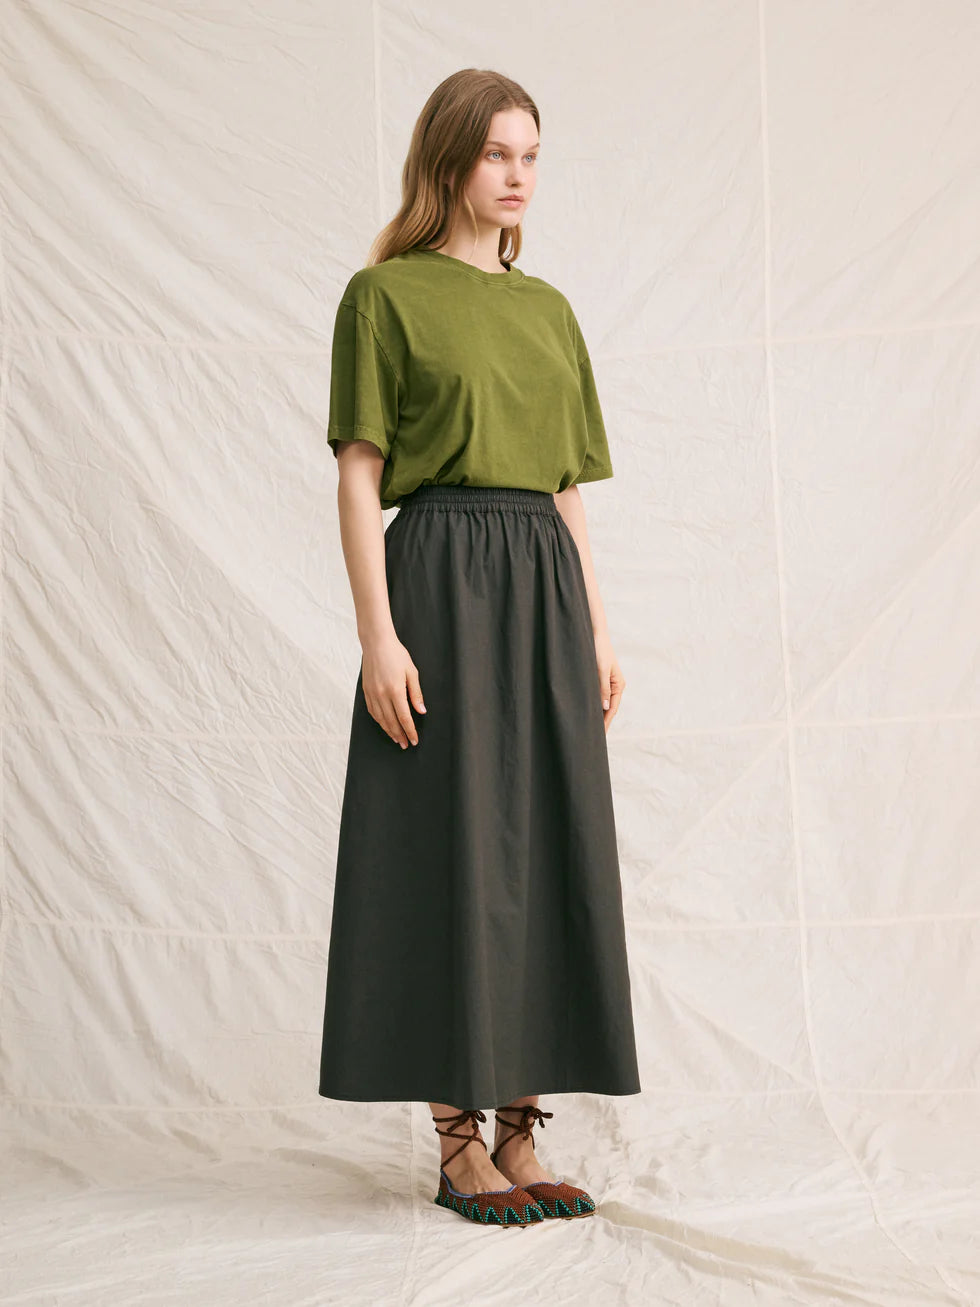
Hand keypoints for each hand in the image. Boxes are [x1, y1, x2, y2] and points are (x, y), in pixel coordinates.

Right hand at [360, 633, 424, 748]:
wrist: (376, 643)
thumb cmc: (396, 655)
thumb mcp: (412, 672)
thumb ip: (416, 694)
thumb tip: (421, 711)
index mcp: (395, 690)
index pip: (404, 717)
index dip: (410, 731)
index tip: (414, 740)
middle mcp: (381, 694)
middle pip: (391, 722)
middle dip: (400, 735)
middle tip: (406, 744)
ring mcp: (372, 694)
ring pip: (381, 719)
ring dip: (389, 731)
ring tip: (396, 739)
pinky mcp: (366, 691)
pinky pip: (372, 711)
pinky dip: (379, 721)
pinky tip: (384, 725)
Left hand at [593, 628, 624, 732]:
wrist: (595, 635)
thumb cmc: (599, 651)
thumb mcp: (600, 670)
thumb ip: (602, 688)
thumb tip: (604, 707)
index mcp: (618, 685)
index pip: (612, 709)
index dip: (606, 722)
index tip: (600, 735)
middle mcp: (614, 686)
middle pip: (608, 709)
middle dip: (602, 722)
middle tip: (593, 738)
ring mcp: (607, 684)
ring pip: (602, 704)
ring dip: (597, 715)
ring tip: (589, 729)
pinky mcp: (599, 680)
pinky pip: (597, 697)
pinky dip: (593, 706)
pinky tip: (586, 713)